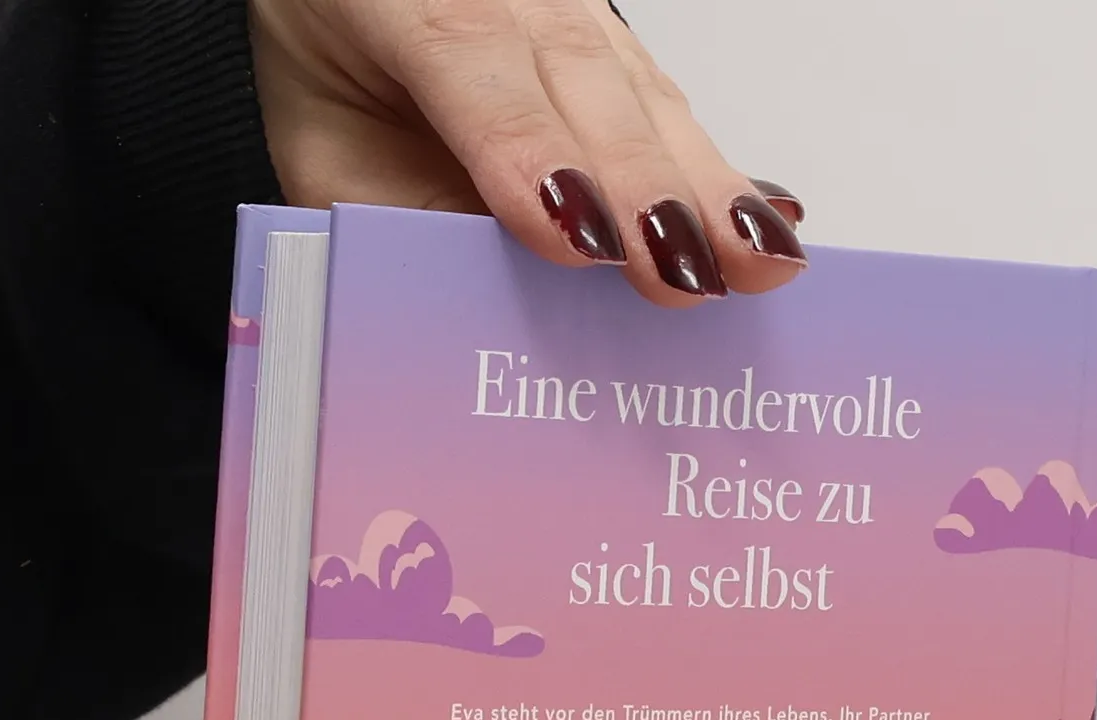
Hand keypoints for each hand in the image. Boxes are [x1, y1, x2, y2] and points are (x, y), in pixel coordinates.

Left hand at [247, 0, 806, 306]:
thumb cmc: (343, 80)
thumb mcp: (325, 152)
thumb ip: (389, 217)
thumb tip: (477, 313)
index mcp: (407, 5)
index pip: (477, 75)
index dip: (531, 156)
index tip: (578, 239)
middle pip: (585, 88)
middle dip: (642, 186)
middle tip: (689, 274)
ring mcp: (572, 13)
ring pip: (644, 97)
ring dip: (704, 188)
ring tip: (754, 261)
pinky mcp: (619, 49)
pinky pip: (670, 109)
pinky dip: (721, 172)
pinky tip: (770, 219)